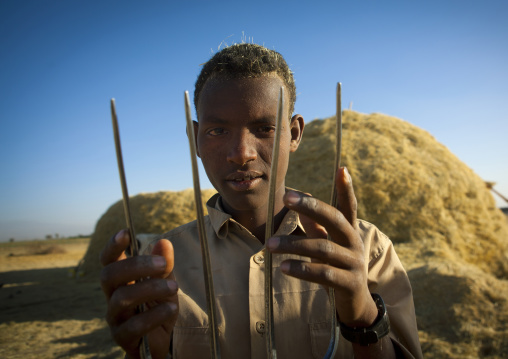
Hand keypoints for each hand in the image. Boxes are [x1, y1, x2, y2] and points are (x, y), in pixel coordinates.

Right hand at [100, 230, 178, 358]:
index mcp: (121, 279)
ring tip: (174, 288)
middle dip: (135, 266)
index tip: (126, 232)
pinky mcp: (123, 337)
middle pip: (109, 275)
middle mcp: (112, 296)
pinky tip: (171, 308)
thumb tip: (164, 242)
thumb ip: (164, 265)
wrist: (161, 340)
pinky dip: (154, 315)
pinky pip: (133, 326)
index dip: (112, 246)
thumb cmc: (158, 305)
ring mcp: (115, 317)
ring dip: (149, 289)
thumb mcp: (165, 282)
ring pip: (121, 299)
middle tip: (163, 264)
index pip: (108, 260)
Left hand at [267, 167, 377, 326]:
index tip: (342, 168)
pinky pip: (323, 274)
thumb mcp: (327, 245)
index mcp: (349, 231)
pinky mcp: (349, 284)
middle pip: (334, 219)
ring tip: (269, 244)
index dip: (347, 188)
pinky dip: (302, 269)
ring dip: (293, 245)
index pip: (349, 206)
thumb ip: (316, 226)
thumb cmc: (337, 267)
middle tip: (286, 198)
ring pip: (322, 249)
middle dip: (310, 207)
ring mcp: (354, 263)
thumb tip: (300, 203)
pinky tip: (283, 267)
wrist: (356, 304)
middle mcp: (354, 242)